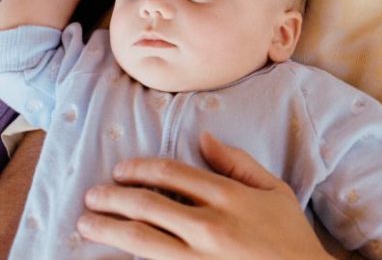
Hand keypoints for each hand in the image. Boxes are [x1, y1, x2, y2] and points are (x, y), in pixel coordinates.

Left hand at [77, 132, 330, 259]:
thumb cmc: (290, 234)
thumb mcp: (274, 190)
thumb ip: (238, 162)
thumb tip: (204, 137)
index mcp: (229, 195)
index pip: (172, 173)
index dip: (140, 168)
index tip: (121, 170)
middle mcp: (209, 224)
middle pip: (148, 204)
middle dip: (113, 197)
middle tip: (93, 195)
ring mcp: (198, 257)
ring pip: (140, 238)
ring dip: (108, 228)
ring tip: (86, 223)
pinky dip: (127, 258)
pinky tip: (109, 255)